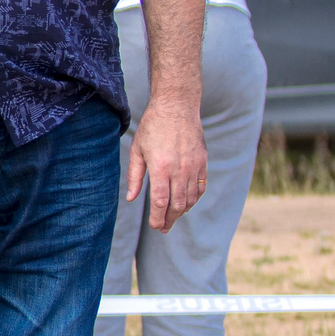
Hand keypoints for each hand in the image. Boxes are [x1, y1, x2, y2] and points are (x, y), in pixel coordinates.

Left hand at [126, 99, 206, 233]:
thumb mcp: (137, 149)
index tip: (155, 227)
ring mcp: (194, 166)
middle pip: (177, 204)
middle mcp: (180, 169)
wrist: (177, 106)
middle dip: (169, 220)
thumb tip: (131, 198)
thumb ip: (135, 176)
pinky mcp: (202, 162)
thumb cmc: (153, 126)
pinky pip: (201, 187)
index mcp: (161, 167)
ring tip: (172, 217)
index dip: (158, 218)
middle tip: (163, 228)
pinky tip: (186, 203)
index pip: (161, 201)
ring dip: (181, 211)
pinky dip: (194, 199)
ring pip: (191, 198)